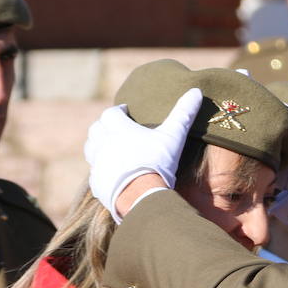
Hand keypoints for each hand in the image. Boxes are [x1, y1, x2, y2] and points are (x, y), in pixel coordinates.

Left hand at [84, 89, 201, 214]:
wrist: (141, 196)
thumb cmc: (157, 163)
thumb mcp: (173, 136)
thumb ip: (183, 113)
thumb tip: (196, 91)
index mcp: (119, 130)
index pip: (111, 113)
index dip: (118, 110)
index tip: (126, 111)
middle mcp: (104, 144)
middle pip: (96, 129)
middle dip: (104, 126)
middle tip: (115, 128)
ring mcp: (98, 164)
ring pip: (91, 149)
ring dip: (97, 145)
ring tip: (109, 147)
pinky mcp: (97, 183)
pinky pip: (95, 172)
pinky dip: (100, 169)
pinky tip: (110, 172)